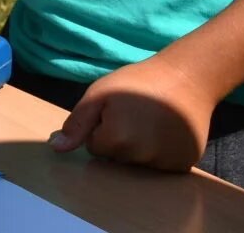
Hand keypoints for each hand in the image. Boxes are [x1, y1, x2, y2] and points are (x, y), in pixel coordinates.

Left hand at [50, 57, 218, 170]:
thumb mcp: (99, 95)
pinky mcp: (184, 164)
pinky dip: (161, 152)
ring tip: (151, 121)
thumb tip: (56, 149)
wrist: (187, 78)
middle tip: (134, 114)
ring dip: (140, 147)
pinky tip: (166, 131)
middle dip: (119, 139)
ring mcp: (165, 164)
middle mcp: (142, 158)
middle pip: (116, 158)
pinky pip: (161, 165)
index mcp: (117, 141)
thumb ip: (77, 124)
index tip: (114, 111)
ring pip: (138, 163)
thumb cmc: (137, 83)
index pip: (94, 147)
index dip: (100, 128)